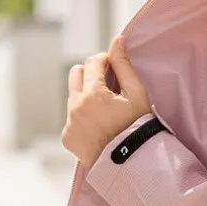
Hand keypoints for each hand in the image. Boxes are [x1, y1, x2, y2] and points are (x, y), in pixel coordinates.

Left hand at [62, 36, 151, 167]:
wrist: (132, 165)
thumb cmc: (139, 128)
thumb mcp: (138, 95)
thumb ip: (124, 66)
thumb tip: (116, 41)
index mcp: (93, 93)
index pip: (92, 62)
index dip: (105, 61)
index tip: (114, 68)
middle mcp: (75, 106)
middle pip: (75, 73)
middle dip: (89, 74)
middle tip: (107, 85)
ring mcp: (69, 123)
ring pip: (73, 96)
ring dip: (86, 96)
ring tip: (105, 111)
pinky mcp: (67, 138)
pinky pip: (71, 119)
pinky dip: (82, 118)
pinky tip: (99, 127)